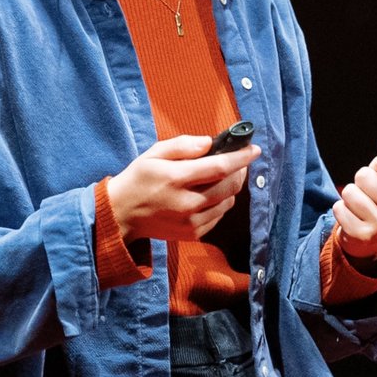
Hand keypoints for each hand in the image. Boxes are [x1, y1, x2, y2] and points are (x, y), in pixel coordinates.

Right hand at [107, 133, 258, 244]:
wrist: (122, 214)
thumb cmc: (139, 179)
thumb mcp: (154, 153)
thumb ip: (182, 145)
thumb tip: (209, 143)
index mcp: (176, 178)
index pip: (220, 167)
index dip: (241, 158)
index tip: (254, 149)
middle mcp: (186, 203)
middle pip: (230, 186)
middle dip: (239, 171)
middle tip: (237, 161)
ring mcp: (191, 221)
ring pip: (228, 202)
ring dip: (230, 187)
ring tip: (219, 177)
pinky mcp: (193, 234)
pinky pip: (219, 215)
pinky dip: (220, 203)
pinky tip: (208, 195)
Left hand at [334, 129, 376, 259]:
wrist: (375, 238)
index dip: (376, 167)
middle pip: (364, 175)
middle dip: (361, 181)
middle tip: (369, 195)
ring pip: (350, 192)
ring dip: (349, 196)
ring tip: (360, 206)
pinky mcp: (362, 236)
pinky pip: (339, 209)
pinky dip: (340, 210)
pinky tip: (352, 218)